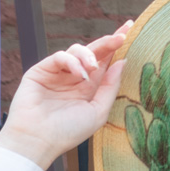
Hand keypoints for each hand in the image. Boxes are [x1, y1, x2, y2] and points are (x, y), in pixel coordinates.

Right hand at [0, 25, 130, 169]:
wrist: (38, 140)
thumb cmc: (68, 131)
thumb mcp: (98, 111)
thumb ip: (110, 86)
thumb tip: (122, 62)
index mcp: (88, 88)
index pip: (105, 63)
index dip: (116, 47)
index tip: (130, 31)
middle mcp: (74, 78)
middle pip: (94, 53)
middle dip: (108, 42)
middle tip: (122, 35)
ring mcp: (57, 73)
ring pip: (77, 51)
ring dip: (89, 55)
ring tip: (94, 68)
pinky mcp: (41, 70)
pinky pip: (60, 57)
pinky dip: (72, 62)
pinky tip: (79, 74)